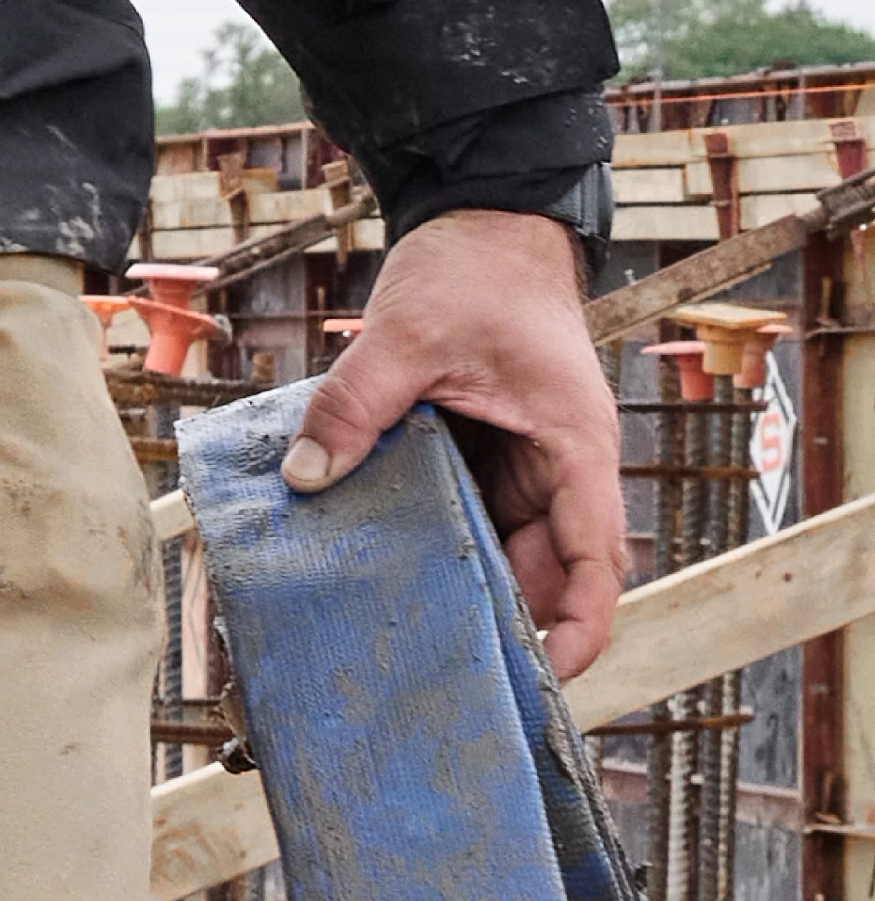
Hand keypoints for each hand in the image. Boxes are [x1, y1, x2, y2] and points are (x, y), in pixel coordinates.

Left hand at [280, 209, 625, 676]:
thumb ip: (354, 406)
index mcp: (574, 446)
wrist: (481, 224)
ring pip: (501, 551)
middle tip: (440, 676)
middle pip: (543, 571)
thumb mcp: (406, 336)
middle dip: (504, 624)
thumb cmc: (474, 272)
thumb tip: (304, 477)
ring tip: (403, 645)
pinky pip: (465, 517)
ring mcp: (520, 466)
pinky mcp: (482, 457)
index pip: (596, 558)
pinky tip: (380, 578)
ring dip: (462, 590)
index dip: (579, 624)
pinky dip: (433, 549)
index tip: (551, 674)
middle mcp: (557, 467)